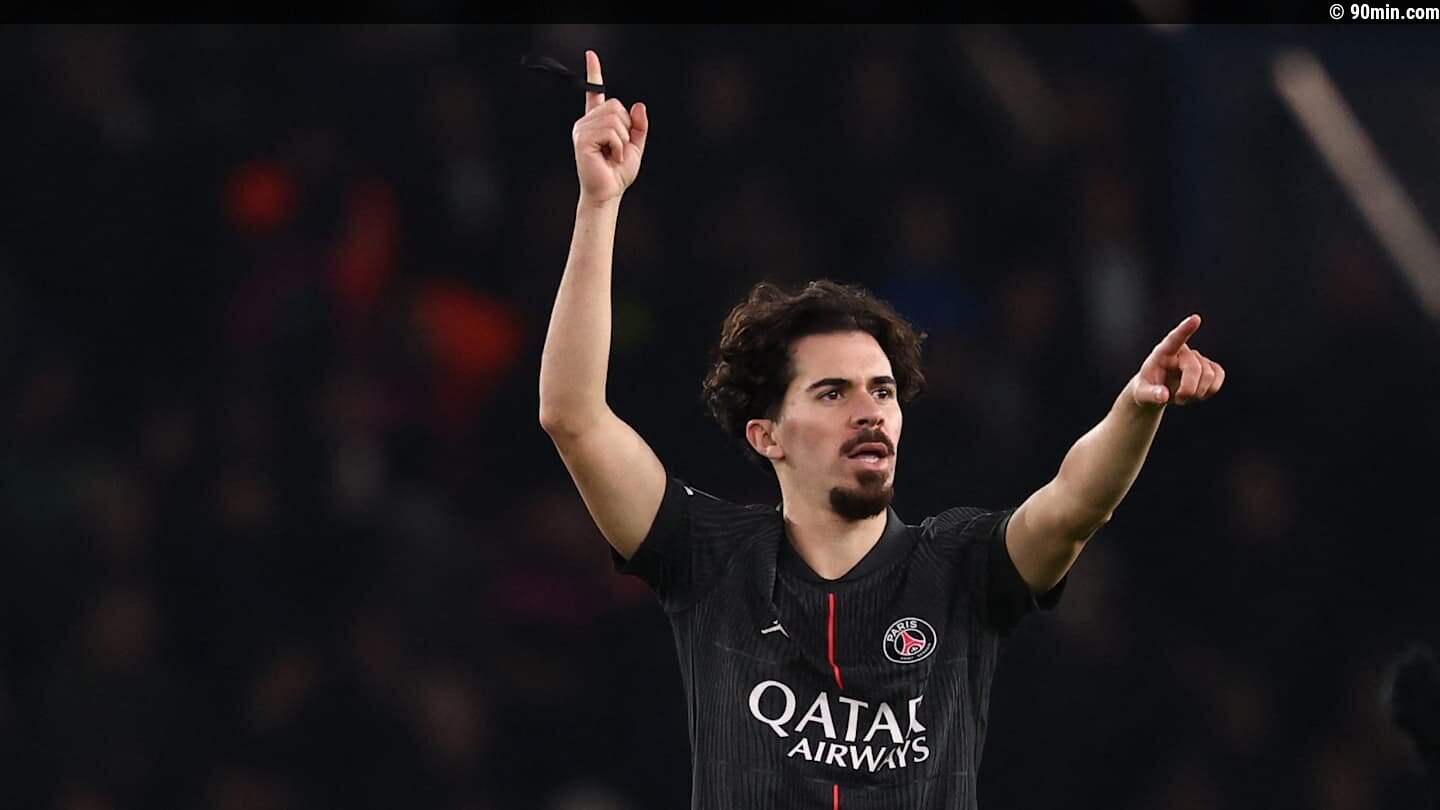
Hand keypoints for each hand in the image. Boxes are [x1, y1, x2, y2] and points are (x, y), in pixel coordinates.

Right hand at [572, 50, 647, 204]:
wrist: (609, 192)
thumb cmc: (618, 173)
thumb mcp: (636, 146)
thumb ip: (639, 126)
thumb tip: (638, 105)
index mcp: (597, 122)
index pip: (595, 93)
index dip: (594, 72)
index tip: (591, 55)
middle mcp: (587, 122)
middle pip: (615, 105)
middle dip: (626, 127)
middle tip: (618, 148)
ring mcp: (582, 130)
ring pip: (614, 118)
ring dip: (622, 139)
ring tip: (614, 155)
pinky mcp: (582, 139)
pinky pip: (610, 131)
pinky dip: (618, 146)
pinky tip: (611, 157)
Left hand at [1131, 314, 1225, 406]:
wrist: (1156, 392)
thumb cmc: (1146, 389)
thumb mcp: (1141, 394)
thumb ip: (1150, 395)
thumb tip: (1163, 395)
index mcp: (1162, 353)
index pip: (1173, 339)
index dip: (1184, 329)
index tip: (1195, 318)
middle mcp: (1182, 352)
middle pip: (1195, 368)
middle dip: (1189, 389)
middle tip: (1178, 401)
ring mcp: (1197, 358)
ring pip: (1209, 374)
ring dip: (1198, 393)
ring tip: (1183, 397)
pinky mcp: (1209, 367)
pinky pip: (1219, 376)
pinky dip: (1211, 390)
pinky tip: (1198, 394)